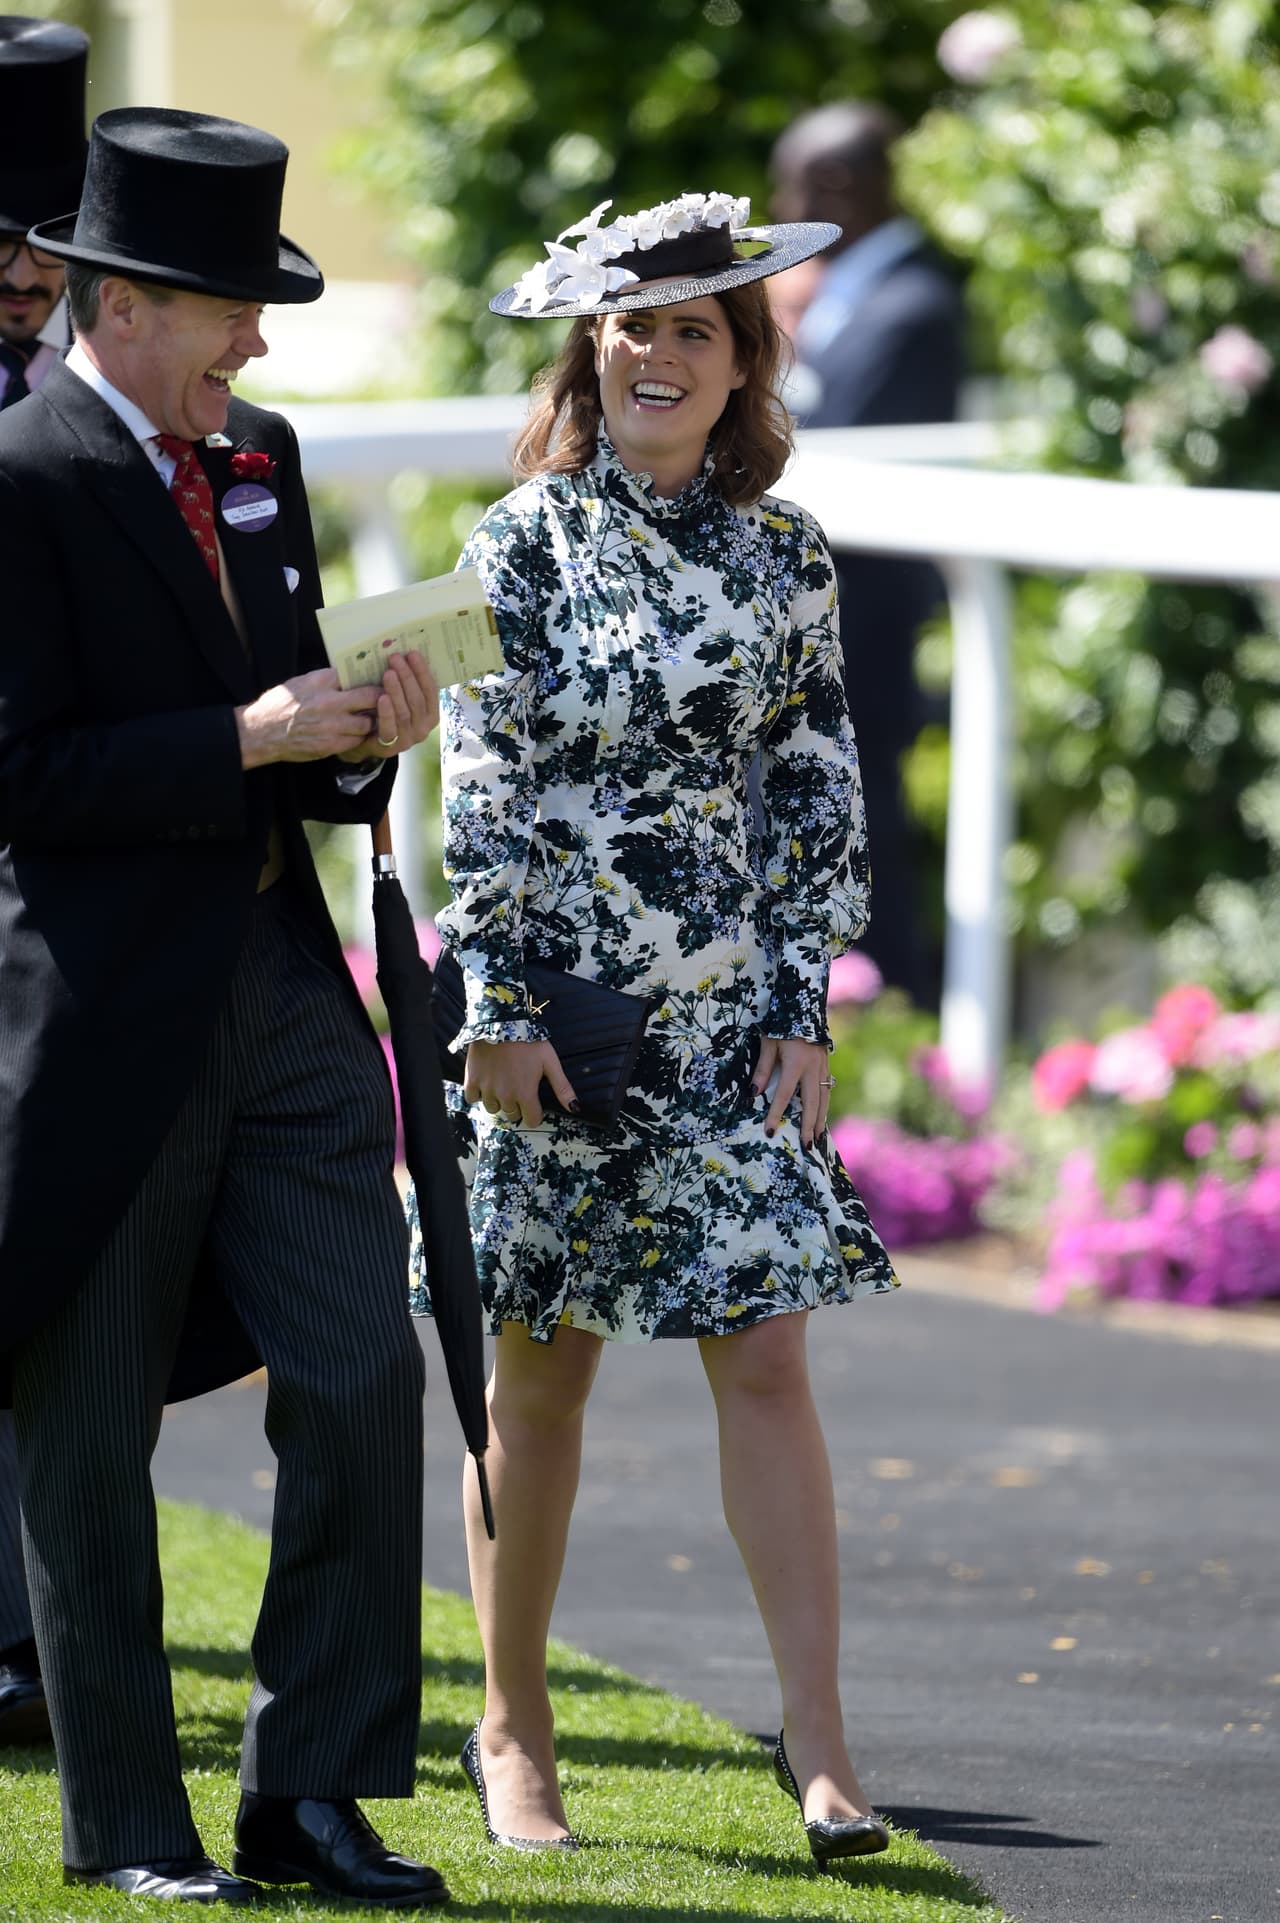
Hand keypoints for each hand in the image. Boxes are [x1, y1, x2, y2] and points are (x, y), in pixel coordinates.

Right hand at [235, 667, 385, 768]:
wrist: (262, 732)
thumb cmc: (281, 704)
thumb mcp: (302, 681)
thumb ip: (327, 679)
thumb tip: (351, 675)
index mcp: (322, 682)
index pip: (358, 676)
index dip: (374, 679)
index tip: (384, 679)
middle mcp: (328, 703)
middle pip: (370, 699)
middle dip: (381, 700)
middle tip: (386, 699)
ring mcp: (330, 726)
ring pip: (367, 723)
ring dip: (371, 721)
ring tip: (371, 718)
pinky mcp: (329, 746)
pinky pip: (355, 741)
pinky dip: (358, 737)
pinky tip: (356, 733)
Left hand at [336, 652, 439, 764]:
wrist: (366, 740)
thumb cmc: (386, 712)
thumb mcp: (400, 697)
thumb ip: (406, 683)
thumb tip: (403, 652)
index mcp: (431, 714)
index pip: (431, 691)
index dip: (422, 672)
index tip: (412, 654)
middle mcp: (424, 728)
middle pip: (418, 700)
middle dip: (408, 677)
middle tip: (396, 658)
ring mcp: (408, 739)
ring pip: (405, 712)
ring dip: (397, 691)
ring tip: (388, 673)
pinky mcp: (391, 747)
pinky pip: (390, 728)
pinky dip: (387, 712)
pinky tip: (381, 697)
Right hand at [463, 1039, 578, 1127]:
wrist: (501, 1022)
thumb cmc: (528, 1041)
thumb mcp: (550, 1062)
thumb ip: (562, 1087)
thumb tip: (575, 1108)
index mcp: (525, 1093)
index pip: (532, 1120)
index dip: (535, 1113)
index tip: (534, 1104)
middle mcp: (505, 1096)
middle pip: (512, 1115)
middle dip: (517, 1106)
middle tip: (518, 1088)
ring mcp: (487, 1089)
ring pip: (493, 1108)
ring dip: (499, 1100)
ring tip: (503, 1084)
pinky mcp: (472, 1080)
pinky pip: (472, 1098)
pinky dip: (478, 1094)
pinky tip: (486, 1083)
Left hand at [752, 1035, 832, 1148]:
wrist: (804, 1005)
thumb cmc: (782, 1024)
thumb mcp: (768, 1043)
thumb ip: (763, 1069)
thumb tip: (753, 1093)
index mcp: (796, 1062)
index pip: (785, 1095)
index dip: (776, 1114)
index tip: (770, 1132)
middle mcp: (812, 1068)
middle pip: (811, 1103)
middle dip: (808, 1126)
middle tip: (806, 1146)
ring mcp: (822, 1067)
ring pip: (823, 1099)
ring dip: (820, 1120)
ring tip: (818, 1138)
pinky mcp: (826, 1064)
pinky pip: (827, 1090)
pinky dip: (824, 1106)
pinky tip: (822, 1117)